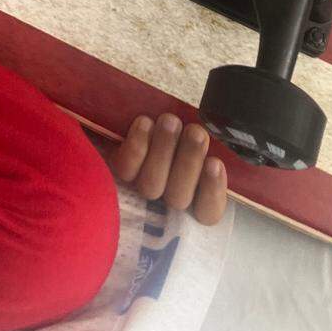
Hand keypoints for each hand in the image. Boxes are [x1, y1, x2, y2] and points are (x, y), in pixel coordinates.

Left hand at [110, 114, 227, 224]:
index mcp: (191, 197)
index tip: (215, 163)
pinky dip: (137, 146)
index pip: (207, 212)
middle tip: (195, 132)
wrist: (117, 118)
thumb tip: (216, 151)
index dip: (212, 192)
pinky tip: (145, 123)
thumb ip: (204, 147)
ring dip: (164, 151)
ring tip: (171, 121)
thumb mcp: (193, 140)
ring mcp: (138, 188)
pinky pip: (126, 167)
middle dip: (188, 161)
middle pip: (178, 196)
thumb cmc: (172, 132)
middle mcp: (164, 201)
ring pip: (152, 184)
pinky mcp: (115, 172)